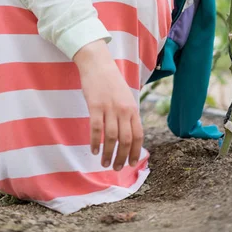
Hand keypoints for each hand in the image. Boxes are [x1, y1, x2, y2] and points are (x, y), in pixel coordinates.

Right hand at [73, 40, 143, 170]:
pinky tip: (94, 150)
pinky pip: (96, 129)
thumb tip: (128, 136)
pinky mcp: (95, 106)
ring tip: (104, 163)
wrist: (97, 63)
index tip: (130, 163)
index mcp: (132, 108)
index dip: (135, 152)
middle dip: (122, 157)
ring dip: (108, 154)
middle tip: (116, 168)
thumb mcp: (125, 97)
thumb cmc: (111, 81)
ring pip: (111, 138)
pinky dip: (95, 142)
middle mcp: (123, 110)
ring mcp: (109, 108)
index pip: (138, 135)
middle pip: (125, 140)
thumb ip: (128, 114)